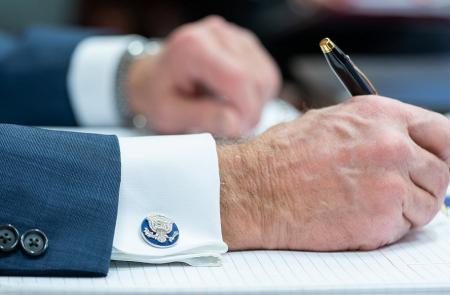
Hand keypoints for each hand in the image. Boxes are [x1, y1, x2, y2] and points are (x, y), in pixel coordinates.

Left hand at [127, 16, 280, 137]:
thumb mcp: (169, 114)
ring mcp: (233, 34)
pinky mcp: (244, 42)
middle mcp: (215, 33)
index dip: (246, 110)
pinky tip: (237, 102)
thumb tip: (235, 123)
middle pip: (257, 78)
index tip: (237, 131)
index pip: (239, 78)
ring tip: (233, 116)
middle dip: (252, 111)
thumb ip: (202, 118)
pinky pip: (267, 73)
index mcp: (193, 47)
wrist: (153, 77)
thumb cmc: (158, 95)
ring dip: (257, 104)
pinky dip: (259, 94)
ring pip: (267, 76)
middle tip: (234, 129)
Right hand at [219, 96, 449, 250]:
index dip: (439, 151)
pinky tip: (357, 217)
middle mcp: (392, 144)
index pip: (442, 132)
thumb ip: (373, 128)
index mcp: (380, 115)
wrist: (256, 190)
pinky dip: (389, 227)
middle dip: (422, 183)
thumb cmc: (282, 158)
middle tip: (397, 190)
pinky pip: (407, 226)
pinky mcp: (384, 215)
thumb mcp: (330, 122)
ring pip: (429, 202)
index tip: (432, 163)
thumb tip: (401, 140)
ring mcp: (391, 180)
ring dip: (407, 208)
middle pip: (441, 170)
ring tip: (367, 205)